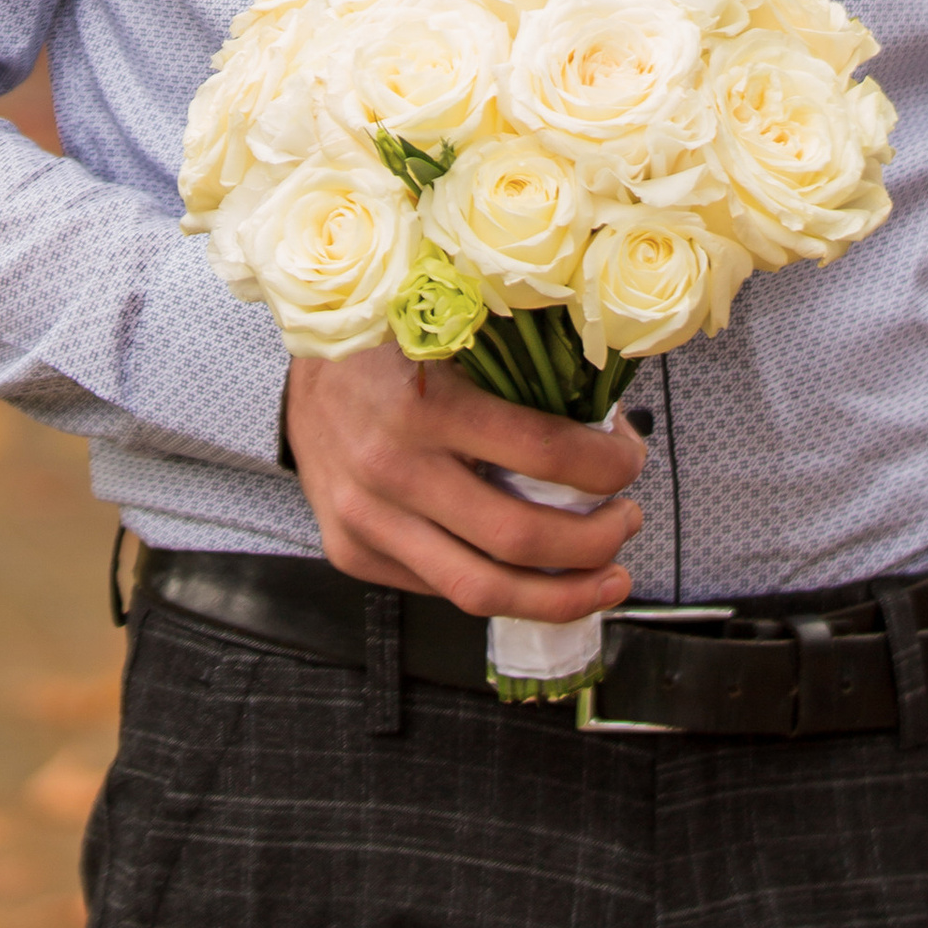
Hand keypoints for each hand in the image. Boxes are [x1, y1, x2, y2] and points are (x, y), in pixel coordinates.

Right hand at [283, 342, 646, 620]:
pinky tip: (532, 574)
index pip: (543, 451)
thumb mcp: (451, 333)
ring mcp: (365, 520)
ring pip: (479, 590)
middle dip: (596, 542)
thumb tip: (607, 421)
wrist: (296, 371)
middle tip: (629, 522)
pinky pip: (440, 589)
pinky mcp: (351, 552)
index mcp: (425, 402)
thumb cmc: (388, 344)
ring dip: (560, 594)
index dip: (606, 466)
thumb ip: (518, 373)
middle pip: (519, 538)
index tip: (631, 460)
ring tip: (605, 579)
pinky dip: (499, 588)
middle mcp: (390, 468)